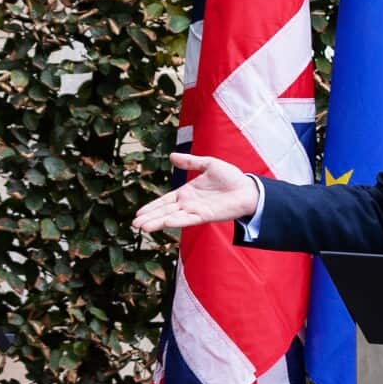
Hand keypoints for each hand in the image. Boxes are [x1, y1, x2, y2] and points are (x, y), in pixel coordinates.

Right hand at [133, 153, 260, 231]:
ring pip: (173, 218)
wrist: (248, 189)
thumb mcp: (208, 164)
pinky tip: (165, 222)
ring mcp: (196, 211)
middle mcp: (189, 204)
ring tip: (142, 227)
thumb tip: (172, 156)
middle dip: (150, 217)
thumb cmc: (231, 177)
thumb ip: (190, 162)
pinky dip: (176, 221)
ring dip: (158, 222)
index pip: (165, 201)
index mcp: (187, 193)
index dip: (152, 206)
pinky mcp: (206, 216)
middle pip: (165, 211)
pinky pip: (188, 219)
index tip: (139, 213)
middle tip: (135, 224)